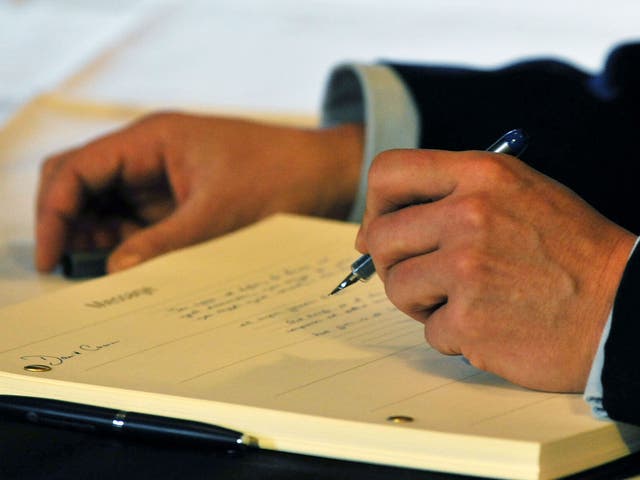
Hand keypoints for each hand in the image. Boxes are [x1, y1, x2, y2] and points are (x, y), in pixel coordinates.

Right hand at [36, 112, 362, 272]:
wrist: (324, 174)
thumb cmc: (278, 177)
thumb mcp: (216, 215)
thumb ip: (163, 244)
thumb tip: (114, 272)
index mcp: (152, 139)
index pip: (77, 168)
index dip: (54, 211)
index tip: (51, 256)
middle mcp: (150, 154)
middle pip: (82, 183)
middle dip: (68, 223)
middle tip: (68, 269)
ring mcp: (163, 177)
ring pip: (107, 205)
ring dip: (97, 237)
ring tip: (98, 277)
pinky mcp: (180, 200)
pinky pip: (138, 220)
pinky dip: (127, 244)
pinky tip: (129, 269)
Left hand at [356, 148, 635, 391]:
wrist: (620, 309)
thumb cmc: (566, 251)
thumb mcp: (517, 193)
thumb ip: (450, 196)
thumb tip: (377, 227)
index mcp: (480, 174)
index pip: (387, 173)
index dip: (376, 205)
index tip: (382, 229)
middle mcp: (469, 215)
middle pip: (380, 236)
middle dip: (392, 262)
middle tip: (421, 276)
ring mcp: (468, 269)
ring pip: (397, 286)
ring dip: (421, 301)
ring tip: (464, 300)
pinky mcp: (470, 321)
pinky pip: (428, 329)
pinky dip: (452, 333)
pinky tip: (490, 325)